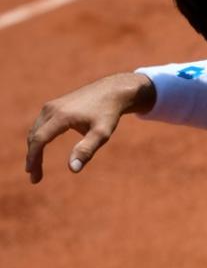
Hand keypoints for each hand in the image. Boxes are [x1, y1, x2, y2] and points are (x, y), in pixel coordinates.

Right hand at [25, 73, 154, 182]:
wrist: (112, 91)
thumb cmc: (108, 113)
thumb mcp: (102, 133)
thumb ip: (87, 150)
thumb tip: (73, 169)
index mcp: (61, 116)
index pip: (39, 140)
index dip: (34, 158)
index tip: (33, 175)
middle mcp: (52, 109)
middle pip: (34, 136)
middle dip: (32, 157)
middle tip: (34, 177)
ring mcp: (52, 105)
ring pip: (35, 130)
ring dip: (33, 148)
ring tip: (36, 166)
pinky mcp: (55, 105)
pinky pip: (40, 124)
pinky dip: (38, 138)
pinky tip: (41, 148)